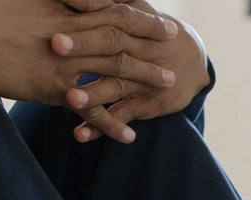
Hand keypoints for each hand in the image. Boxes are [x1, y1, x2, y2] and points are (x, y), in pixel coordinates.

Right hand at [0, 0, 176, 140]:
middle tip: (176, 44)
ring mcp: (66, 62)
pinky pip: (92, 110)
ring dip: (144, 77)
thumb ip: (51, 4)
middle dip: (151, 41)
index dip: (139, 14)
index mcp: (65, 7)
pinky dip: (113, 124)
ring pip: (116, 70)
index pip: (112, 9)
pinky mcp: (54, 88)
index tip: (160, 18)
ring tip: (169, 85)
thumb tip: (65, 8)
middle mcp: (72, 32)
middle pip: (122, 36)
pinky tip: (131, 135)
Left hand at [58, 0, 210, 142]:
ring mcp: (142, 80)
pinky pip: (121, 116)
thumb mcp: (141, 9)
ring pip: (114, 86)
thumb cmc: (156, 33)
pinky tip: (79, 135)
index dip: (89, 3)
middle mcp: (139, 50)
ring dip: (93, 94)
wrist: (195, 62)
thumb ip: (116, 0)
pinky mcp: (146, 104)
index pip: (112, 11)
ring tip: (70, 99)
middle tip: (55, 44)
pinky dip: (101, 127)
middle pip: (110, 45)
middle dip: (84, 45)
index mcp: (133, 24)